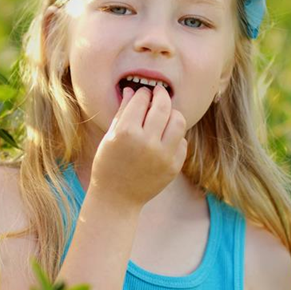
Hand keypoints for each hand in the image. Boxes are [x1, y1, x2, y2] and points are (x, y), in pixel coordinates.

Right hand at [88, 84, 186, 209]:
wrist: (116, 198)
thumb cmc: (108, 165)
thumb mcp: (110, 136)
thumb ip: (123, 112)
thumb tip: (133, 90)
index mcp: (126, 132)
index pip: (141, 100)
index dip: (142, 93)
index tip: (143, 92)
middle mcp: (146, 142)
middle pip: (163, 106)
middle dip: (161, 95)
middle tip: (159, 92)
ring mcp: (163, 156)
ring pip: (179, 121)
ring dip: (172, 113)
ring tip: (165, 114)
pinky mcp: (173, 167)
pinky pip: (182, 141)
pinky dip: (175, 136)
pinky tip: (165, 137)